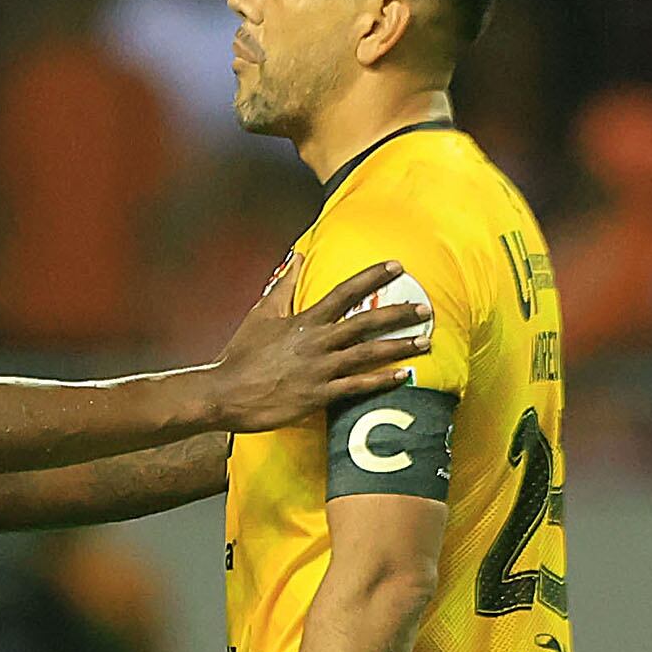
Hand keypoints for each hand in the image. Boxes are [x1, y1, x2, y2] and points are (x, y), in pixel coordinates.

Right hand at [204, 260, 431, 433]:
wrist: (225, 392)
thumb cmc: (242, 354)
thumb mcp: (262, 314)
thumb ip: (285, 285)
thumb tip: (297, 256)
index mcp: (305, 320)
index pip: (344, 292)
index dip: (372, 277)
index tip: (397, 266)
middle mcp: (317, 342)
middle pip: (365, 323)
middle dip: (399, 314)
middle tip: (426, 309)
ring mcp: (320, 369)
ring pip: (368, 355)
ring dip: (399, 347)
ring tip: (425, 342)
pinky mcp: (319, 395)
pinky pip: (357, 387)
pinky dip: (382, 382)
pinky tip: (403, 377)